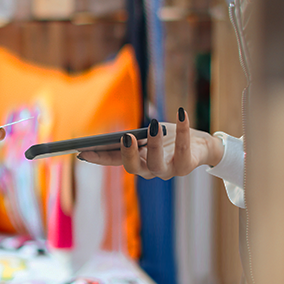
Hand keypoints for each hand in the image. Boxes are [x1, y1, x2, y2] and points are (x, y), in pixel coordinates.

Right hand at [78, 108, 224, 178]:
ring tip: (153, 125)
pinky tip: (182, 113)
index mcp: (136, 161)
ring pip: (156, 163)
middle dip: (128, 154)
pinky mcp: (186, 165)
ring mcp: (167, 170)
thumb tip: (118, 134)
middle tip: (125, 137)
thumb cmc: (169, 139)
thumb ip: (134, 137)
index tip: (82, 152)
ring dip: (154, 144)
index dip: (98, 158)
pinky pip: (184, 149)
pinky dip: (183, 130)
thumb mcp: (148, 136)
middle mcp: (149, 170)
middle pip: (133, 168)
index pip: (113, 161)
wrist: (201, 147)